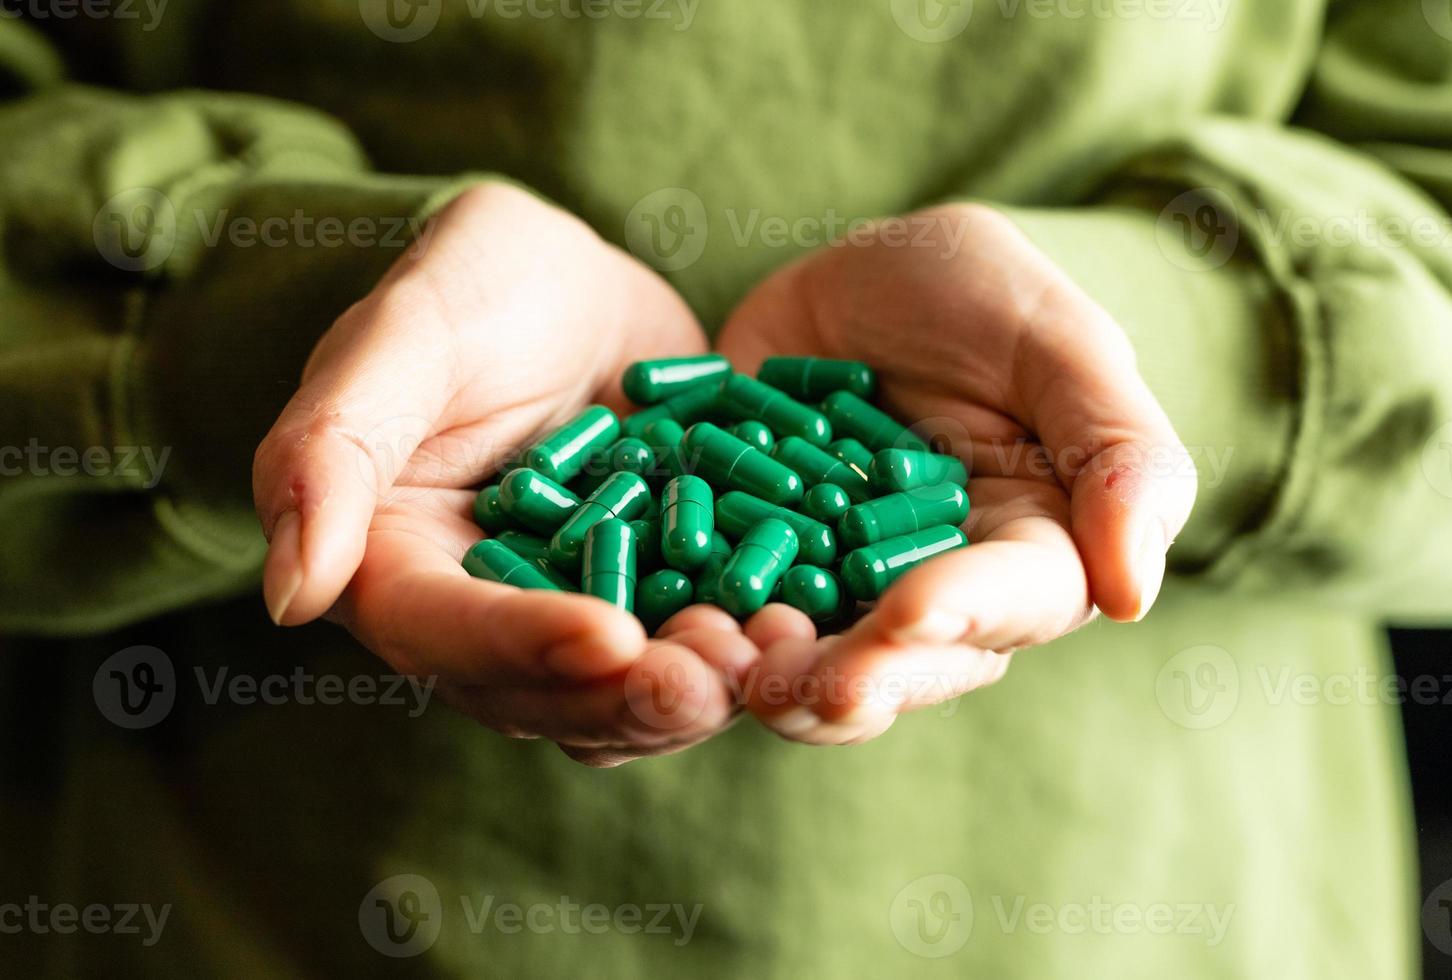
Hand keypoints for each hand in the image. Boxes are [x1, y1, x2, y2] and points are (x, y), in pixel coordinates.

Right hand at [252, 184, 754, 765]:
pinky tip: (806, 625)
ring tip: (769, 657)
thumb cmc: (475, 285)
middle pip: (540, 693)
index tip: (607, 637)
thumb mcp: (405, 331)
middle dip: (625, 696)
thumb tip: (290, 594)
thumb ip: (335, 443)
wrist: (572, 285)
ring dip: (696, 693)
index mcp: (395, 562)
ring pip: (623, 695)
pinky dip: (744, 651)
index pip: (444, 631)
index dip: (521, 645)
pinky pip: (695, 648)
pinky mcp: (656, 601)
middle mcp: (481, 612)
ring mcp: (573, 615)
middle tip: (710, 680)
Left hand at [718, 204, 1196, 744]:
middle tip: (794, 685)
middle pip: (908, 665)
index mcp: (1030, 552)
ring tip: (721, 665)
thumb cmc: (984, 299)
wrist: (865, 280)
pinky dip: (692, 630)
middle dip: (852, 680)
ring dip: (767, 679)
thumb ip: (1117, 452)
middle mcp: (937, 595)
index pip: (1018, 600)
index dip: (968, 611)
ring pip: (812, 663)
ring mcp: (838, 594)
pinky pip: (725, 614)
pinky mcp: (754, 572)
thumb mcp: (1059, 342)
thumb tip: (1135, 591)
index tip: (912, 614)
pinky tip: (658, 625)